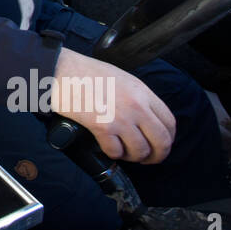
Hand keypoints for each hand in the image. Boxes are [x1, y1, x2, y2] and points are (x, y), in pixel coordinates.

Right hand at [50, 48, 175, 163]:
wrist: (61, 71)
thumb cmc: (86, 73)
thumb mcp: (121, 78)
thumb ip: (136, 97)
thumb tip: (144, 118)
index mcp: (142, 91)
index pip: (169, 122)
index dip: (168, 138)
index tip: (161, 144)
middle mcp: (136, 105)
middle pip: (161, 141)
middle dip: (157, 155)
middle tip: (149, 158)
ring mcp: (120, 117)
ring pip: (140, 150)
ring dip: (133, 157)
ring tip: (125, 153)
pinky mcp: (102, 127)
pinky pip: (116, 152)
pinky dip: (113, 154)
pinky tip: (108, 147)